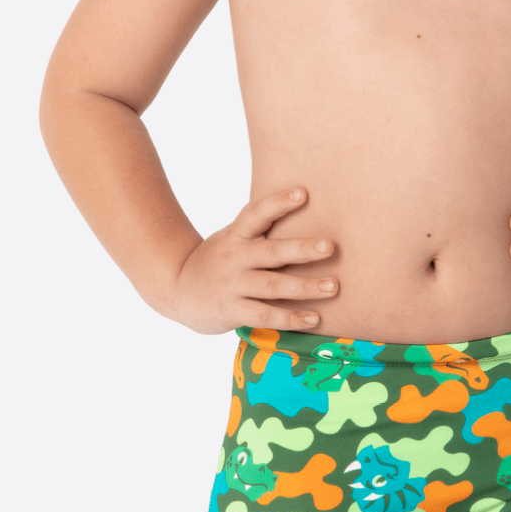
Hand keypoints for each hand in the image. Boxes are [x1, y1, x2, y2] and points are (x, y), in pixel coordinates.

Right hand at [168, 187, 337, 333]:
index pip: (257, 214)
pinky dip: (290, 318)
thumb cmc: (220, 258)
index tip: (303, 193)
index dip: (278, 203)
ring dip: (304, 287)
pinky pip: (265, 316)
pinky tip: (315, 318)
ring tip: (333, 286)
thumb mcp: (233, 237)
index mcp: (236, 235)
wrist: (176, 288)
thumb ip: (261, 229)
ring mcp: (232, 285)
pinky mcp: (232, 311)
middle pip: (271, 252)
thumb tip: (305, 205)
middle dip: (302, 249)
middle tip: (330, 245)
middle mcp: (234, 258)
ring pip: (272, 286)